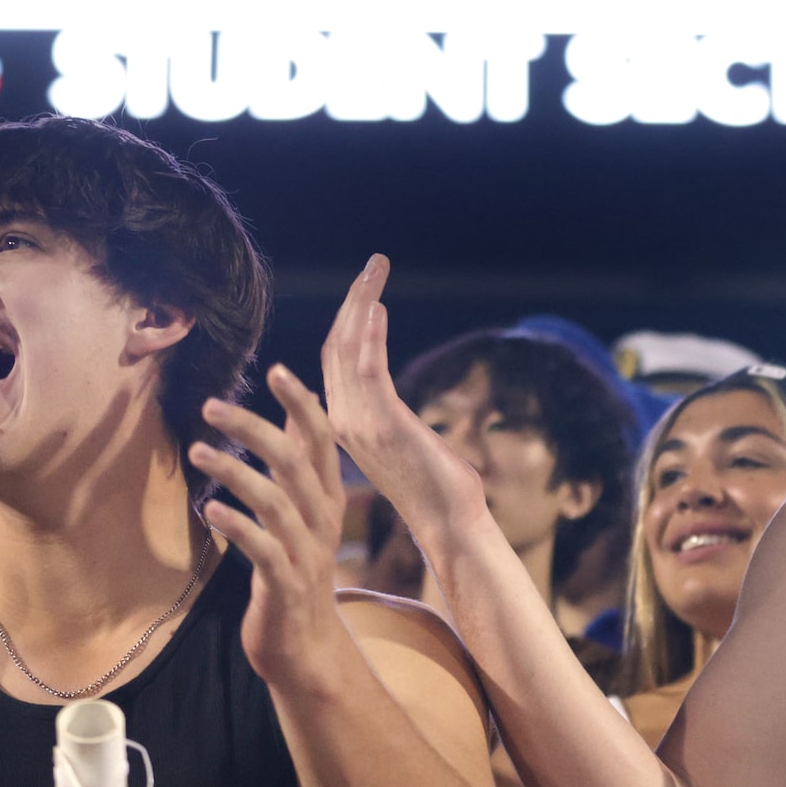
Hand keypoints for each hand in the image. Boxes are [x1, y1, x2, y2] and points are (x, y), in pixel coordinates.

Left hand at [194, 366, 359, 683]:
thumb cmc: (295, 573)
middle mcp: (322, 520)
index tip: (277, 370)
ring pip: (275, 501)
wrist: (305, 648)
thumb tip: (294, 417)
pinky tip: (209, 511)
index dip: (302, 404)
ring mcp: (306, 553)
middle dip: (254, 428)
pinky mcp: (286, 585)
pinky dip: (238, 526)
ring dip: (235, 472)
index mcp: (326, 498)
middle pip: (295, 462)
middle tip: (211, 406)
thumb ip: (299, 470)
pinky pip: (263, 549)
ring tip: (196, 451)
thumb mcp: (303, 516)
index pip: (322, 440)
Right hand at [319, 256, 488, 539]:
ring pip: (348, 348)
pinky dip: (370, 333)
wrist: (448, 521)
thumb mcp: (403, 442)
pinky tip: (379, 305)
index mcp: (347, 422)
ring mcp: (358, 422)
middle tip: (373, 265)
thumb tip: (391, 405)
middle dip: (353, 300)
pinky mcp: (381, 424)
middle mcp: (344, 420)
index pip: (336, 359)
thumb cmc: (436, 486)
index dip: (347, 320)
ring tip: (376, 268)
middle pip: (336, 345)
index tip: (365, 290)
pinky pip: (368, 368)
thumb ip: (388, 418)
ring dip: (362, 303)